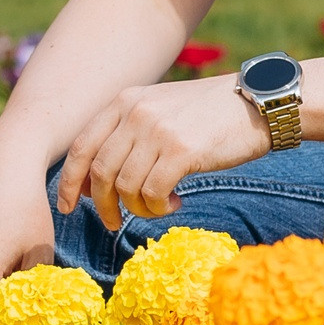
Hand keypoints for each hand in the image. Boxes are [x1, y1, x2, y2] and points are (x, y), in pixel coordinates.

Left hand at [55, 76, 268, 226]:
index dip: (69, 181)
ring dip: (137, 208)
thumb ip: (126, 135)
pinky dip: (158, 208)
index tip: (68, 206)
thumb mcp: (158, 110)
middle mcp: (136, 113)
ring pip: (125, 186)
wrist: (256, 104)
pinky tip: (174, 203)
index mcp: (124, 102)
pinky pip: (153, 193)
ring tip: (156, 208)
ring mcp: (158, 131)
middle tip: (112, 222)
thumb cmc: (206, 115)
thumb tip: (93, 180)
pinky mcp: (182, 151)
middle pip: (100, 172)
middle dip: (101, 205)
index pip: (82, 146)